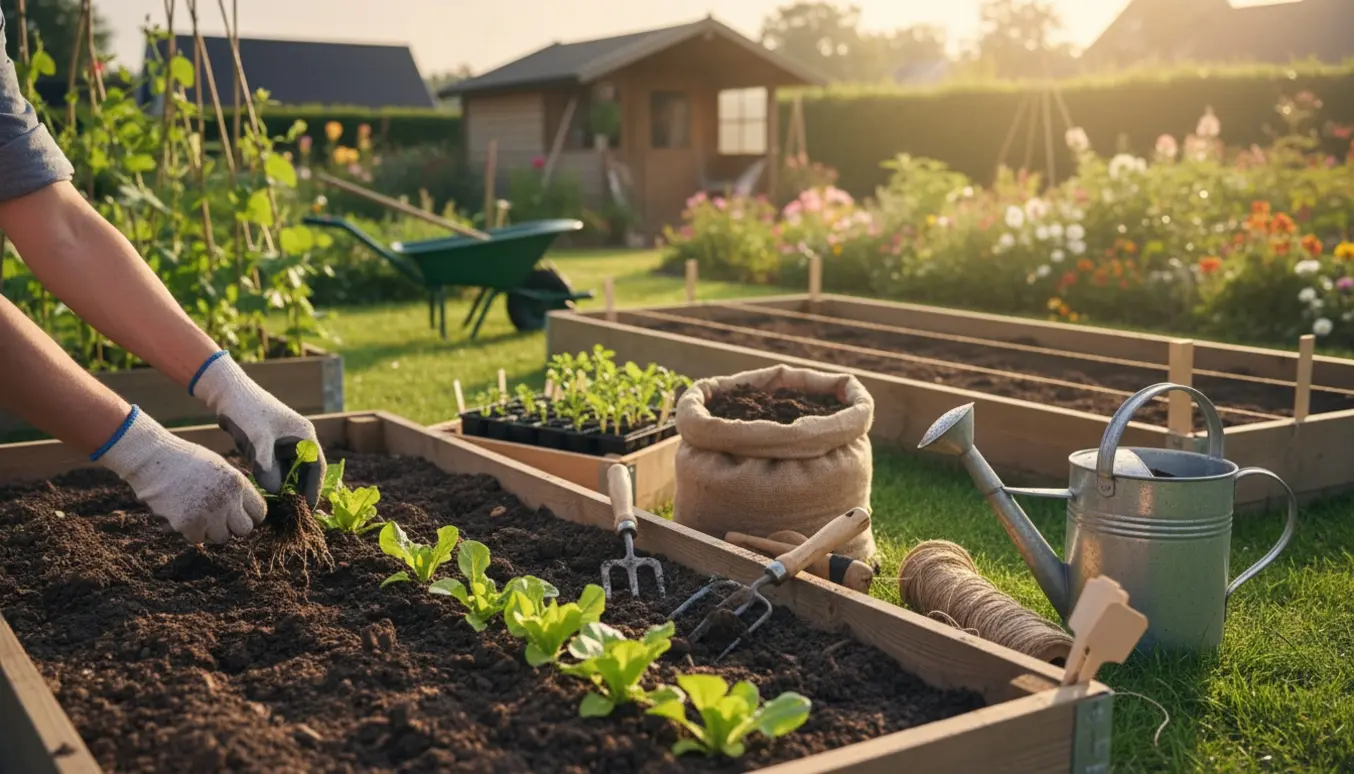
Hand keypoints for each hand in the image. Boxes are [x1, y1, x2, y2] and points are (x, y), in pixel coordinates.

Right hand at [95, 406, 265, 543]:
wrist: (153, 458)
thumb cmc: (186, 461)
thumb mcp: (220, 467)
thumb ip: (234, 488)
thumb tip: (246, 509)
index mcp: (238, 483)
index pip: (259, 513)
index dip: (250, 516)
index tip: (239, 516)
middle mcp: (228, 499)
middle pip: (244, 530)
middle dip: (233, 527)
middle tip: (218, 519)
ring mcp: (209, 513)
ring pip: (221, 537)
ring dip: (210, 529)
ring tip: (197, 512)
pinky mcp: (188, 523)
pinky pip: (197, 539)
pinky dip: (190, 531)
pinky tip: (181, 513)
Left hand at [190, 351, 325, 507]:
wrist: (227, 393)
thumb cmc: (247, 412)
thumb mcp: (258, 440)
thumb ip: (267, 467)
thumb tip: (275, 491)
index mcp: (304, 435)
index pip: (317, 468)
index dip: (314, 489)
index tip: (308, 508)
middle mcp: (299, 439)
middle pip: (305, 471)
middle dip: (299, 490)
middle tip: (292, 511)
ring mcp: (284, 442)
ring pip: (290, 470)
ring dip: (285, 486)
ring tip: (279, 505)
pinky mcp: (271, 444)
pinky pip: (277, 467)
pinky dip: (273, 479)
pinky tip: (266, 492)